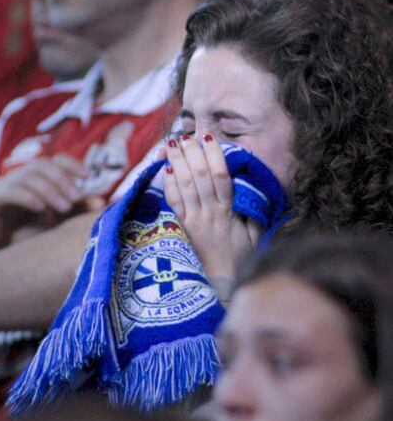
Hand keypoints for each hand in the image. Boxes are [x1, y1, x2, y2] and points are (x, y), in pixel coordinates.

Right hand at [0, 154, 89, 254]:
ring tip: (64, 207)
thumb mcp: (54, 219)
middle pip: (43, 166)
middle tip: (76, 198)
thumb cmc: (24, 234)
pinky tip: (41, 209)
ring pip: (28, 177)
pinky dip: (28, 197)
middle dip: (63, 180)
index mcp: (33, 178)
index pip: (53, 161)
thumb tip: (101, 203)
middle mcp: (18, 177)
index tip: (88, 176)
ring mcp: (3, 186)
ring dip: (49, 190)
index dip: (71, 164)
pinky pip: (11, 191)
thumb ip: (74, 210)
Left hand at [163, 135, 259, 278]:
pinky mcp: (183, 228)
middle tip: (186, 135)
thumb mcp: (256, 236)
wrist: (222, 286)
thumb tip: (253, 188)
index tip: (209, 137)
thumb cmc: (242, 260)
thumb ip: (254, 212)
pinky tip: (165, 169)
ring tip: (171, 144)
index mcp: (228, 213)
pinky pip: (173, 203)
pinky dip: (168, 185)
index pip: (221, 178)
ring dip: (177, 163)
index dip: (214, 155)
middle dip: (191, 153)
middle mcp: (208, 213)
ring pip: (183, 186)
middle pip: (199, 177)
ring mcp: (193, 220)